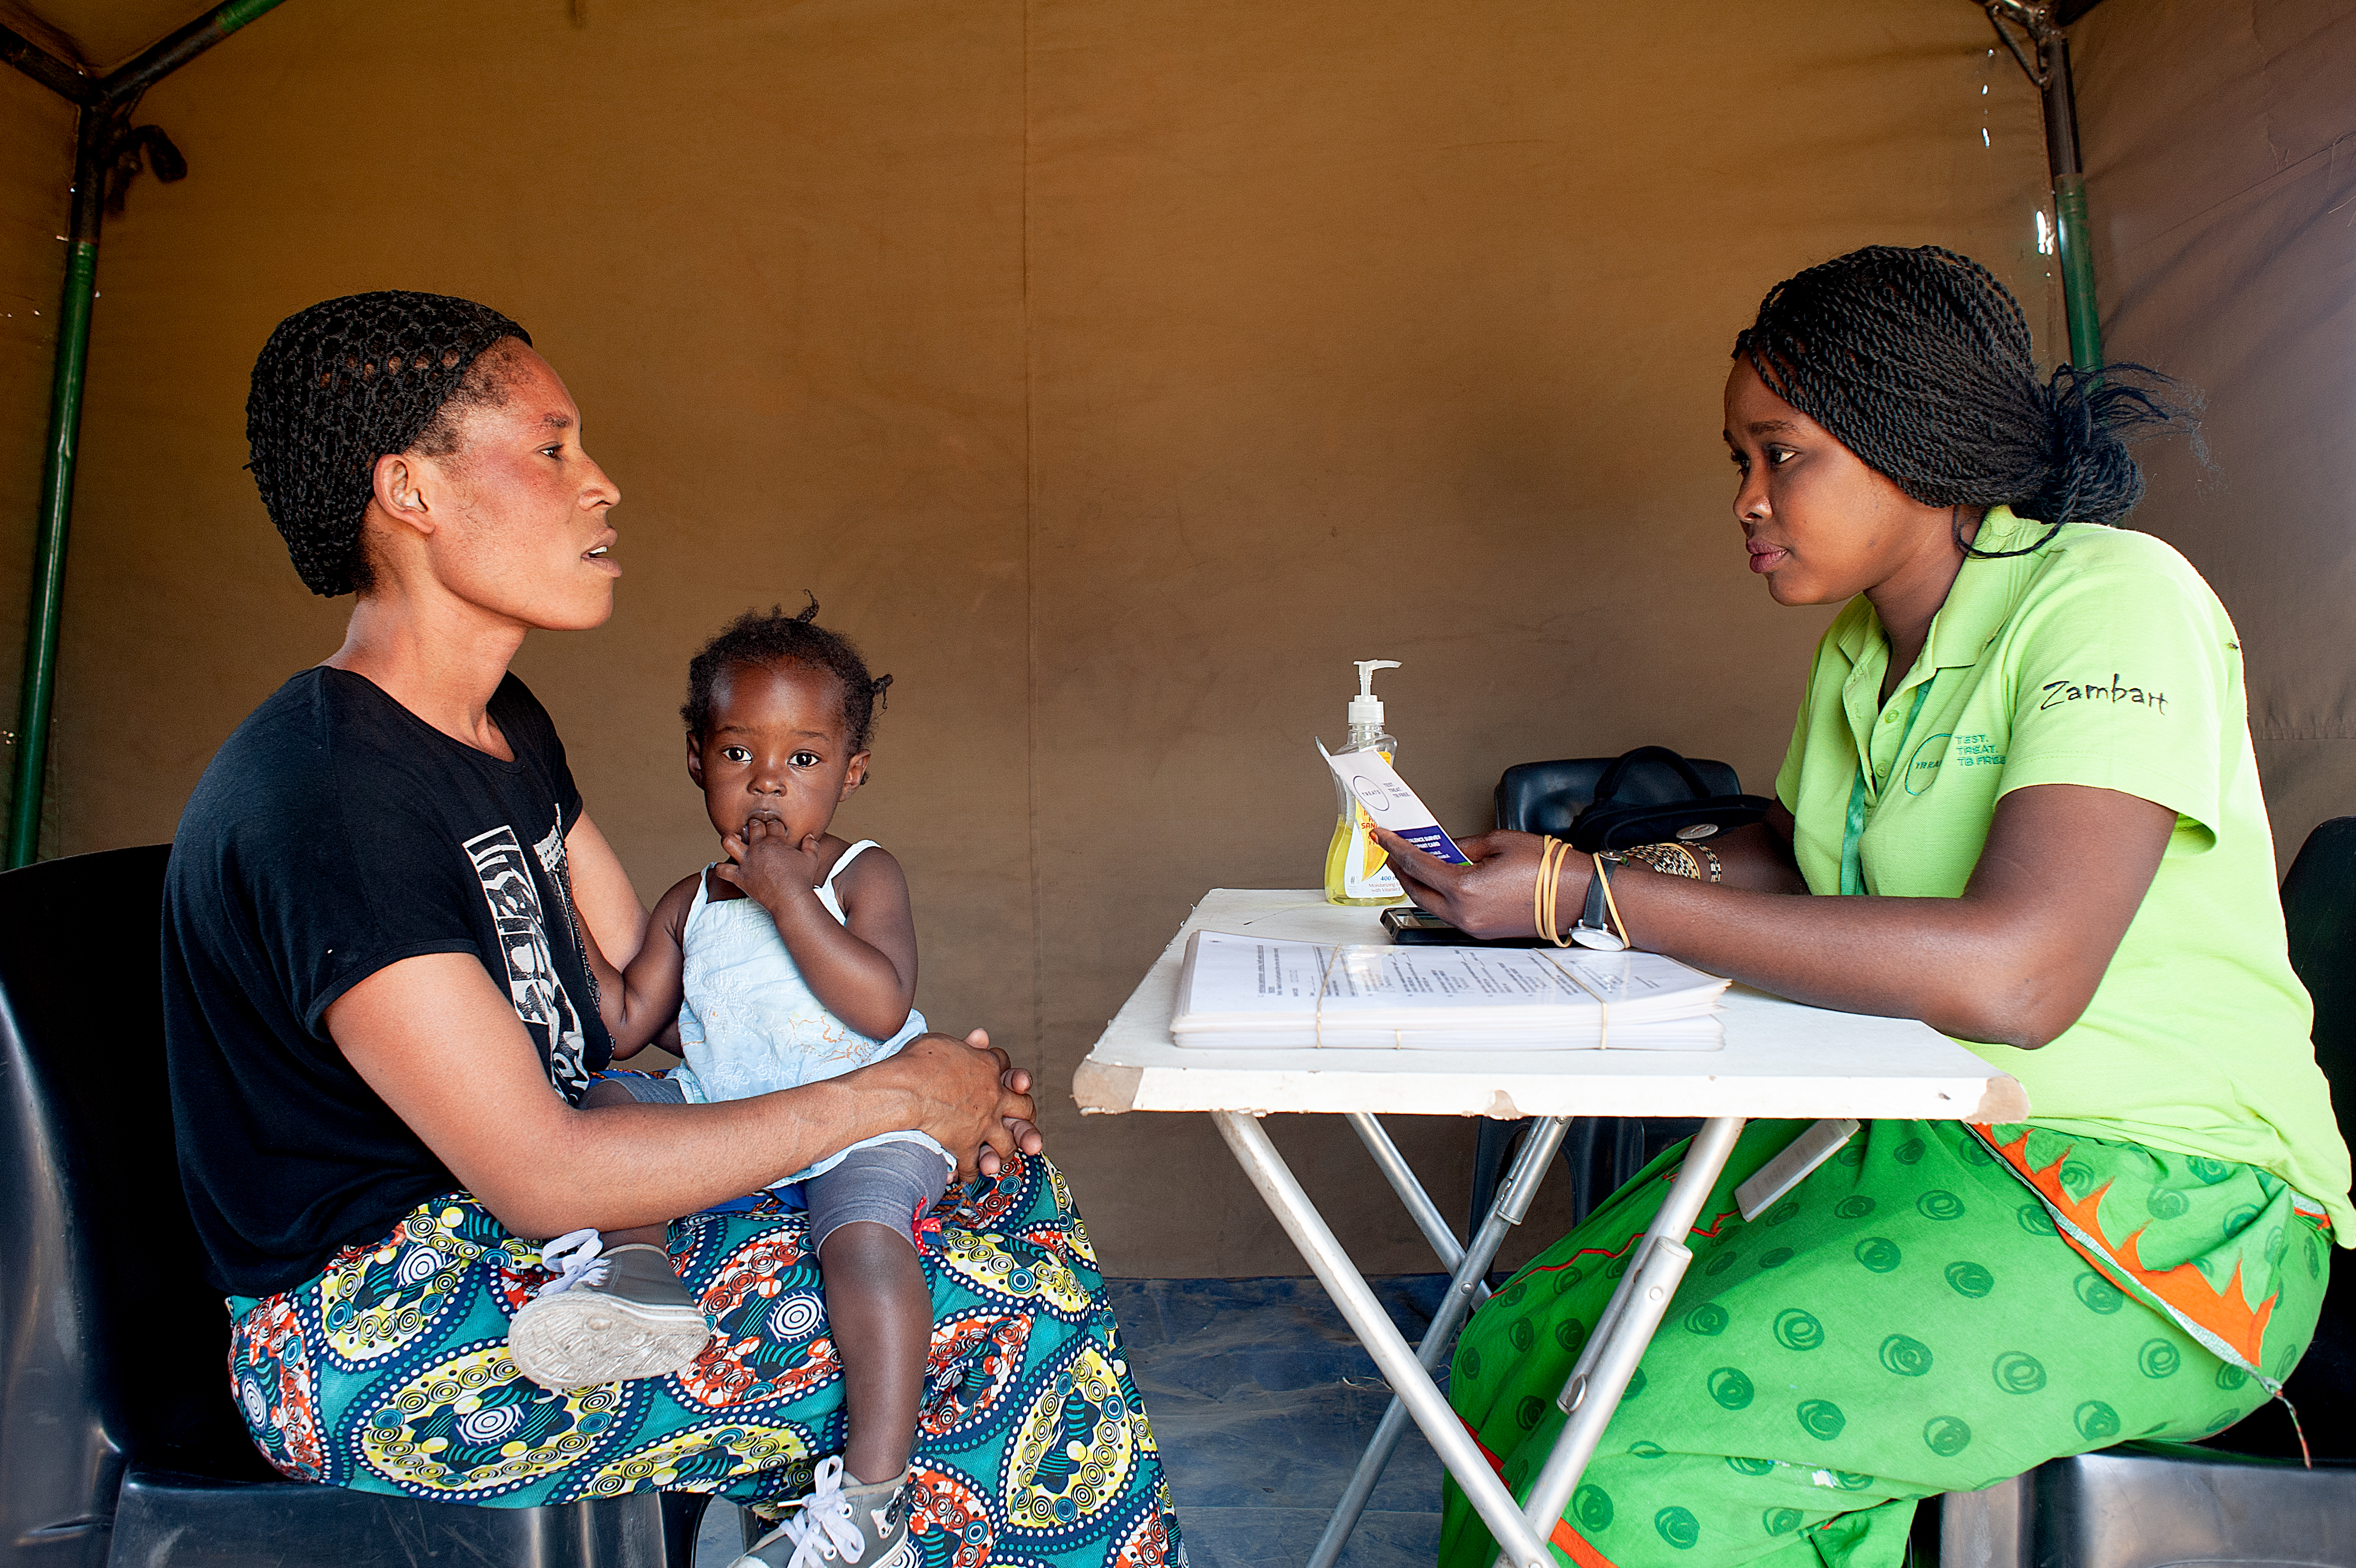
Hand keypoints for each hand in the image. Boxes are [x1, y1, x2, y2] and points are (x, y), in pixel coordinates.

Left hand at [716, 816, 825, 909]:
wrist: (790, 899)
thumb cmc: (802, 880)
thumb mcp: (811, 859)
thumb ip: (811, 845)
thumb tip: (810, 836)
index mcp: (775, 842)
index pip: (772, 824)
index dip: (774, 825)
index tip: (775, 829)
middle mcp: (758, 848)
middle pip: (752, 826)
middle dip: (754, 825)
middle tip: (757, 831)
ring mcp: (746, 862)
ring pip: (729, 842)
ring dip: (730, 839)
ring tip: (735, 841)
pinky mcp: (739, 877)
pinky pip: (722, 870)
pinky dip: (720, 869)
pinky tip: (723, 868)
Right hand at [880, 1028, 1040, 1182]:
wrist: (902, 1092)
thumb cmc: (915, 1063)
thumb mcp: (942, 1043)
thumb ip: (966, 1044)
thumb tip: (982, 1036)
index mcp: (988, 1067)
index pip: (1008, 1068)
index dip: (1008, 1076)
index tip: (1005, 1083)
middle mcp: (993, 1096)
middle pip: (1024, 1108)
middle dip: (1023, 1116)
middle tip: (1017, 1124)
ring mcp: (983, 1124)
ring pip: (1008, 1143)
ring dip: (1003, 1151)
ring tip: (994, 1157)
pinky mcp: (967, 1146)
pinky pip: (974, 1166)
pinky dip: (969, 1173)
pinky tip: (962, 1175)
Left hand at [1373, 827, 1583, 939]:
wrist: (1577, 896)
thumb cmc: (1549, 869)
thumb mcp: (1500, 842)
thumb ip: (1464, 845)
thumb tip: (1445, 848)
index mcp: (1465, 889)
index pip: (1417, 865)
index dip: (1396, 848)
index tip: (1383, 836)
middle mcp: (1465, 913)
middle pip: (1416, 890)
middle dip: (1400, 868)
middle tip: (1393, 849)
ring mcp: (1473, 927)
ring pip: (1431, 904)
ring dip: (1419, 883)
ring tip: (1415, 862)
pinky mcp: (1483, 932)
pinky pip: (1450, 912)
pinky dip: (1439, 894)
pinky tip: (1442, 879)